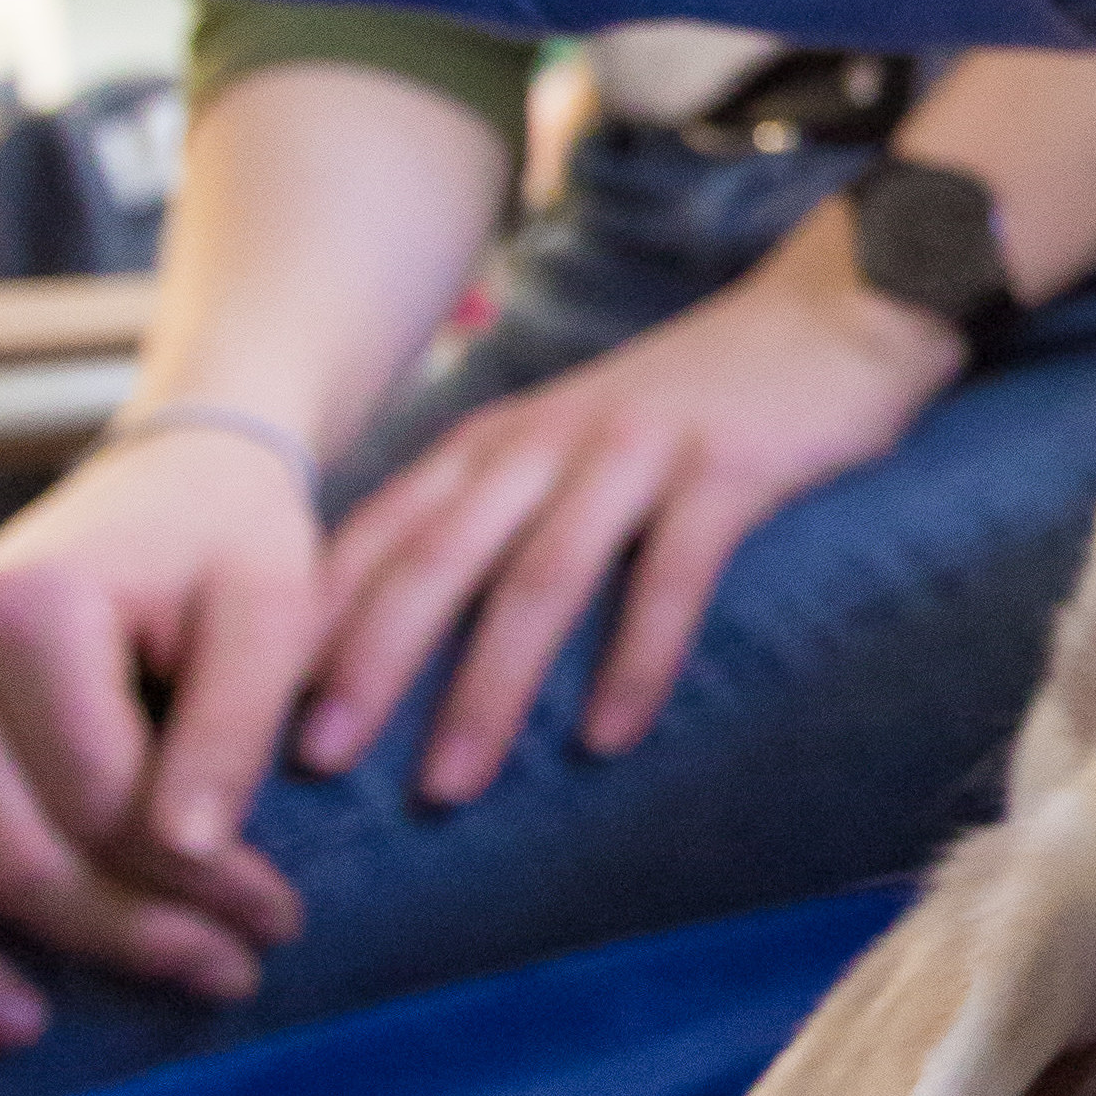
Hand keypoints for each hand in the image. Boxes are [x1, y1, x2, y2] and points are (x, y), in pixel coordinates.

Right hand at [0, 427, 316, 1040]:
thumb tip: (188, 853)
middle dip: (125, 933)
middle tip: (234, 975)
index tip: (283, 921)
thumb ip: (232, 726)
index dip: (200, 883)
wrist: (164, 482)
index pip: (107, 802)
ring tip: (31, 1030)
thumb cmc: (228, 547)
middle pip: (13, 852)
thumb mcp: (271, 612)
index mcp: (30, 613)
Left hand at [299, 199, 963, 806]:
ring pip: (538, 577)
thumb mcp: (577, 442)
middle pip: (436, 558)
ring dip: (487, 687)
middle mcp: (547, 441)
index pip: (380, 535)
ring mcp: (635, 453)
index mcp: (496, 442)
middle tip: (313, 760)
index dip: (315, 622)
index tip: (259, 712)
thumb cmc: (701, 404)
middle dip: (368, 662)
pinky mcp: (726, 470)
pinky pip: (670, 576)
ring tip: (450, 784)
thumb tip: (428, 631)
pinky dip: (635, 659)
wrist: (837, 311)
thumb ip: (509, 511)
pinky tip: (611, 738)